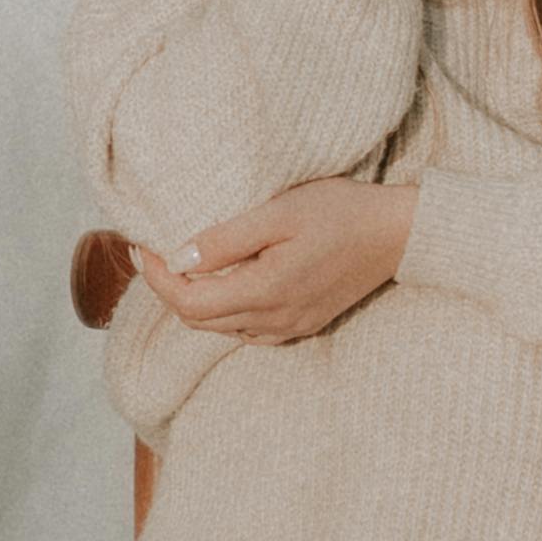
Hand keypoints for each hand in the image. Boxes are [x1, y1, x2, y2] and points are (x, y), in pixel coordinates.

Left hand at [136, 178, 418, 344]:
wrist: (398, 233)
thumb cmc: (340, 212)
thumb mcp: (279, 212)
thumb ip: (226, 239)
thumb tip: (179, 258)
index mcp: (264, 291)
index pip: (188, 303)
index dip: (158, 278)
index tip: (143, 245)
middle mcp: (274, 319)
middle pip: (199, 321)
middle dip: (170, 288)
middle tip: (154, 251)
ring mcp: (290, 326)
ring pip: (222, 327)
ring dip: (195, 301)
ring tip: (182, 263)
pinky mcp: (303, 324)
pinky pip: (248, 329)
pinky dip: (225, 310)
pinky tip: (225, 281)